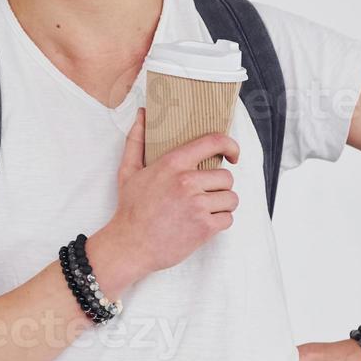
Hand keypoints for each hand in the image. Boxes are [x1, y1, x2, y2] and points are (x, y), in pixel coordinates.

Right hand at [107, 107, 240, 274]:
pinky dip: (220, 222)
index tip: (232, 154)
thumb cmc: (130, 208)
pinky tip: (202, 224)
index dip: (230, 145)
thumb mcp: (128, 170)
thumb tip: (142, 114)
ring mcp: (197, 205)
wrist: (130, 246)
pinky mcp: (204, 227)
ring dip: (222, 205)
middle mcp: (187, 182)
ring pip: (231, 198)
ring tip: (204, 210)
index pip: (213, 142)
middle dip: (219, 186)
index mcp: (173, 164)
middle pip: (226, 176)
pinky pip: (228, 219)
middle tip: (204, 194)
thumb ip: (137, 140)